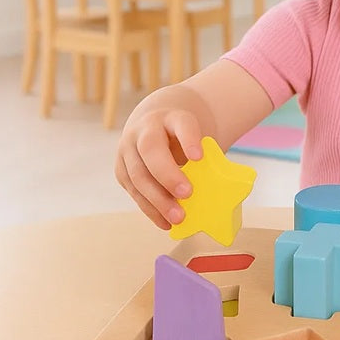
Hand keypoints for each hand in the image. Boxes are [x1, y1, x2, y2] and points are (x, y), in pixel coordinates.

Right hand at [114, 108, 202, 229]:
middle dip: (168, 174)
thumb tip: (218, 188)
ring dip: (158, 199)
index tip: (199, 156)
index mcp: (171, 117)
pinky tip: (165, 222)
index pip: (182, 124)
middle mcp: (145, 129)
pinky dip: (150, 209)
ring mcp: (128, 148)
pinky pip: (134, 191)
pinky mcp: (121, 169)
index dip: (189, 140)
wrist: (154, 124)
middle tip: (188, 193)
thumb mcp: (195, 137)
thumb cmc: (183, 136)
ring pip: (138, 175)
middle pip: (151, 150)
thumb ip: (205, 155)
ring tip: (178, 217)